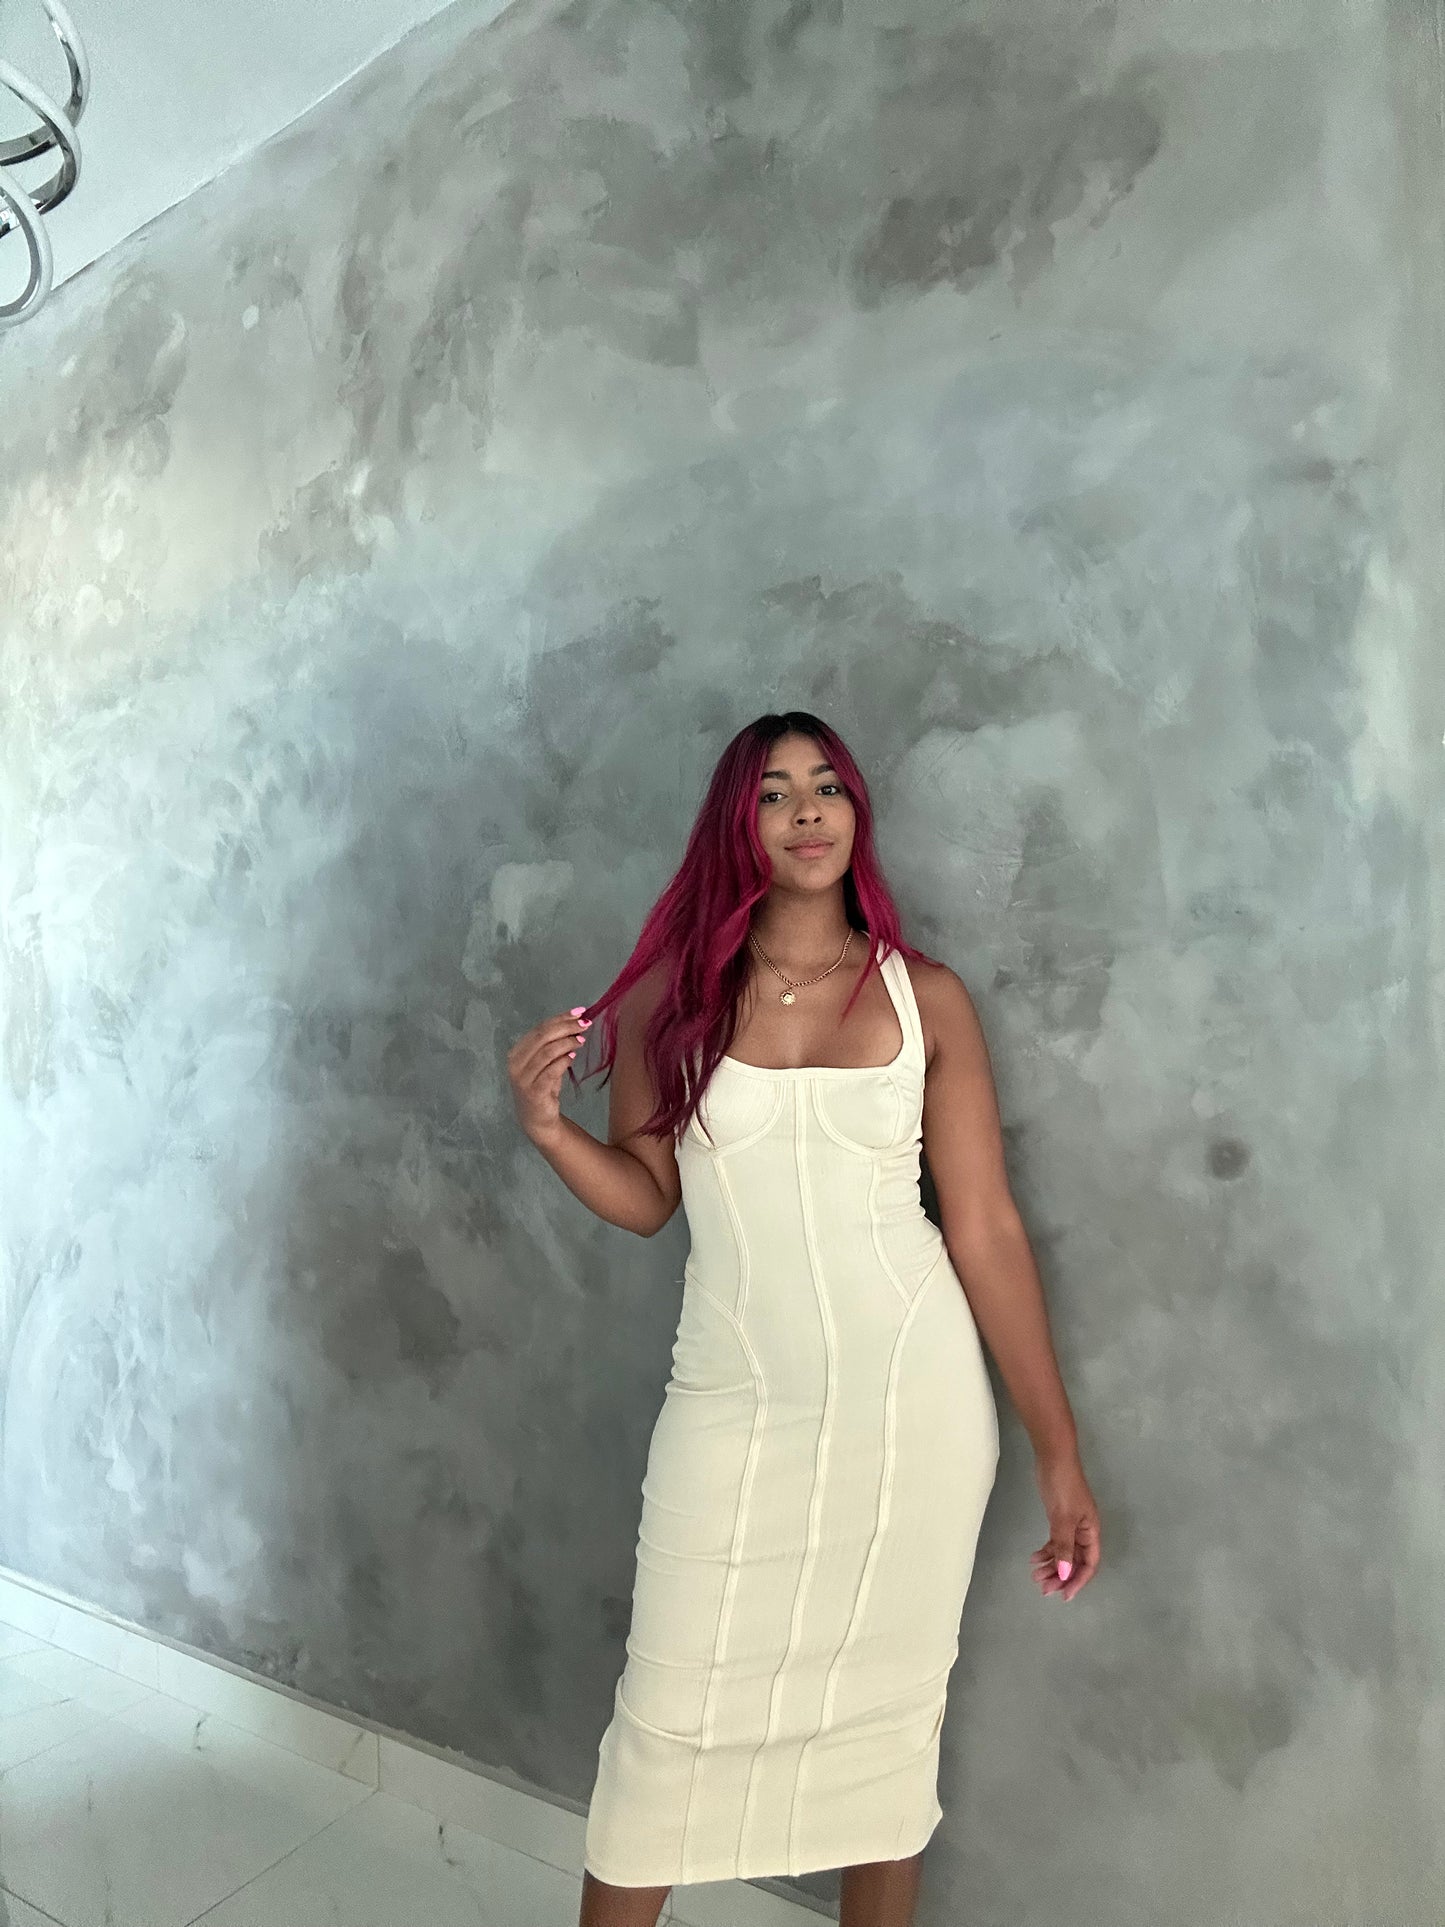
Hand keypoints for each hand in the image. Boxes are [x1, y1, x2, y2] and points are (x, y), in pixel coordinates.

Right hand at [507, 1005, 591, 1141]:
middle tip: (585, 1023)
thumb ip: (554, 1045)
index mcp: (517, 1052)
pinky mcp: (533, 1092)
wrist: (537, 1120)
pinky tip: (573, 1057)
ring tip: (582, 1039)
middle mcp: (515, 1063)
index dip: (560, 1018)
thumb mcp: (546, 1063)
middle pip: (542, 1036)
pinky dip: (563, 1061)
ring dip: (567, 1042)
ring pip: (547, 1051)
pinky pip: (551, 1071)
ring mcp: (522, 1078)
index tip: (580, 1011)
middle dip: (565, 1027)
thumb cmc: (543, 1087)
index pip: (539, 1028)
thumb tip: (577, 1021)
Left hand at [1029, 1445, 1100, 1602]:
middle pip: (1075, 1561)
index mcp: (1091, 1531)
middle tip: (1043, 1589)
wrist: (1053, 1457)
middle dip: (1061, 1576)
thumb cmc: (1062, 1486)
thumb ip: (1064, 1548)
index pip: (1089, 1564)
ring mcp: (1071, 1524)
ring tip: (1035, 1576)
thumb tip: (1065, 1575)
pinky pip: (1055, 1541)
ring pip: (1063, 1553)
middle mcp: (1084, 1530)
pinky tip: (1034, 1558)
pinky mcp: (1059, 1518)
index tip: (1064, 1596)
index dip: (1078, 1581)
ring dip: (1051, 1565)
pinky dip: (1046, 1551)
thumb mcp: (1063, 1519)